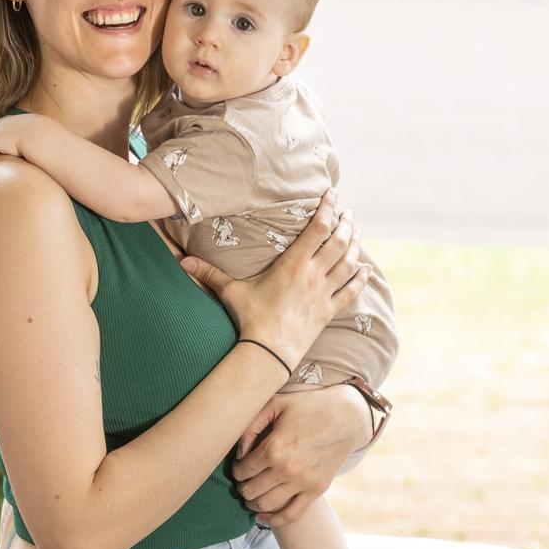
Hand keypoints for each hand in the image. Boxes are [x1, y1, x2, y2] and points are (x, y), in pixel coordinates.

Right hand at [179, 190, 370, 370]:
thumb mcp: (231, 292)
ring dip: (355, 245)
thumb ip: (210, 273)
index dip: (328, 209)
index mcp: (294, 264)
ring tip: (357, 232)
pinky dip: (361, 278)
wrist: (269, 353)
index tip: (332, 195)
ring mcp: (324, 293)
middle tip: (348, 213)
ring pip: (349, 263)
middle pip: (339, 242)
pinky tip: (367, 269)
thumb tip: (182, 262)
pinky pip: (351, 291)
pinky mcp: (329, 311)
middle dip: (346, 224)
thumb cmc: (251, 319)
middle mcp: (314, 275)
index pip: (318, 228)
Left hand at [230, 385, 372, 525]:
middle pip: (250, 490)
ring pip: (266, 505)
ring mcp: (303, 482)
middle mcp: (287, 469)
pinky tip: (263, 516)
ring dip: (252, 503)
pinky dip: (274, 520)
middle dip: (241, 488)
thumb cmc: (308, 407)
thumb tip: (239, 453)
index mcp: (274, 448)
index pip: (242, 470)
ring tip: (251, 496)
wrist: (346, 417)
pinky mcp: (316, 489)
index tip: (239, 466)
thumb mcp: (276, 404)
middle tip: (243, 482)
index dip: (236, 470)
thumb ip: (251, 426)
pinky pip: (291, 514)